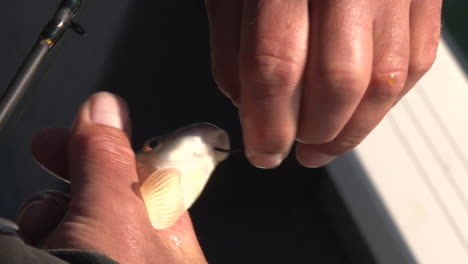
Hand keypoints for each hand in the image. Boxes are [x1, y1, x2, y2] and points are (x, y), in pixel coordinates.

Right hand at [17, 92, 206, 262]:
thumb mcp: (112, 216)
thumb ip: (110, 161)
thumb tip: (107, 109)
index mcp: (175, 248)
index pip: (156, 180)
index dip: (123, 149)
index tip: (96, 125)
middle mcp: (144, 258)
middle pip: (110, 195)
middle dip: (77, 171)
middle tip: (50, 145)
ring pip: (77, 216)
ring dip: (53, 209)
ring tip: (46, 221)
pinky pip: (54, 237)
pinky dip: (41, 231)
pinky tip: (36, 236)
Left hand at [206, 0, 441, 167]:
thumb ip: (233, 50)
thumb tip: (249, 107)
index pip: (277, 66)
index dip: (269, 122)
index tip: (263, 152)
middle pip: (339, 80)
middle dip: (315, 131)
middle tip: (296, 147)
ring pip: (386, 81)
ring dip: (353, 128)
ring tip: (327, 143)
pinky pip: (416, 61)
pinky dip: (388, 99)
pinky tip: (362, 111)